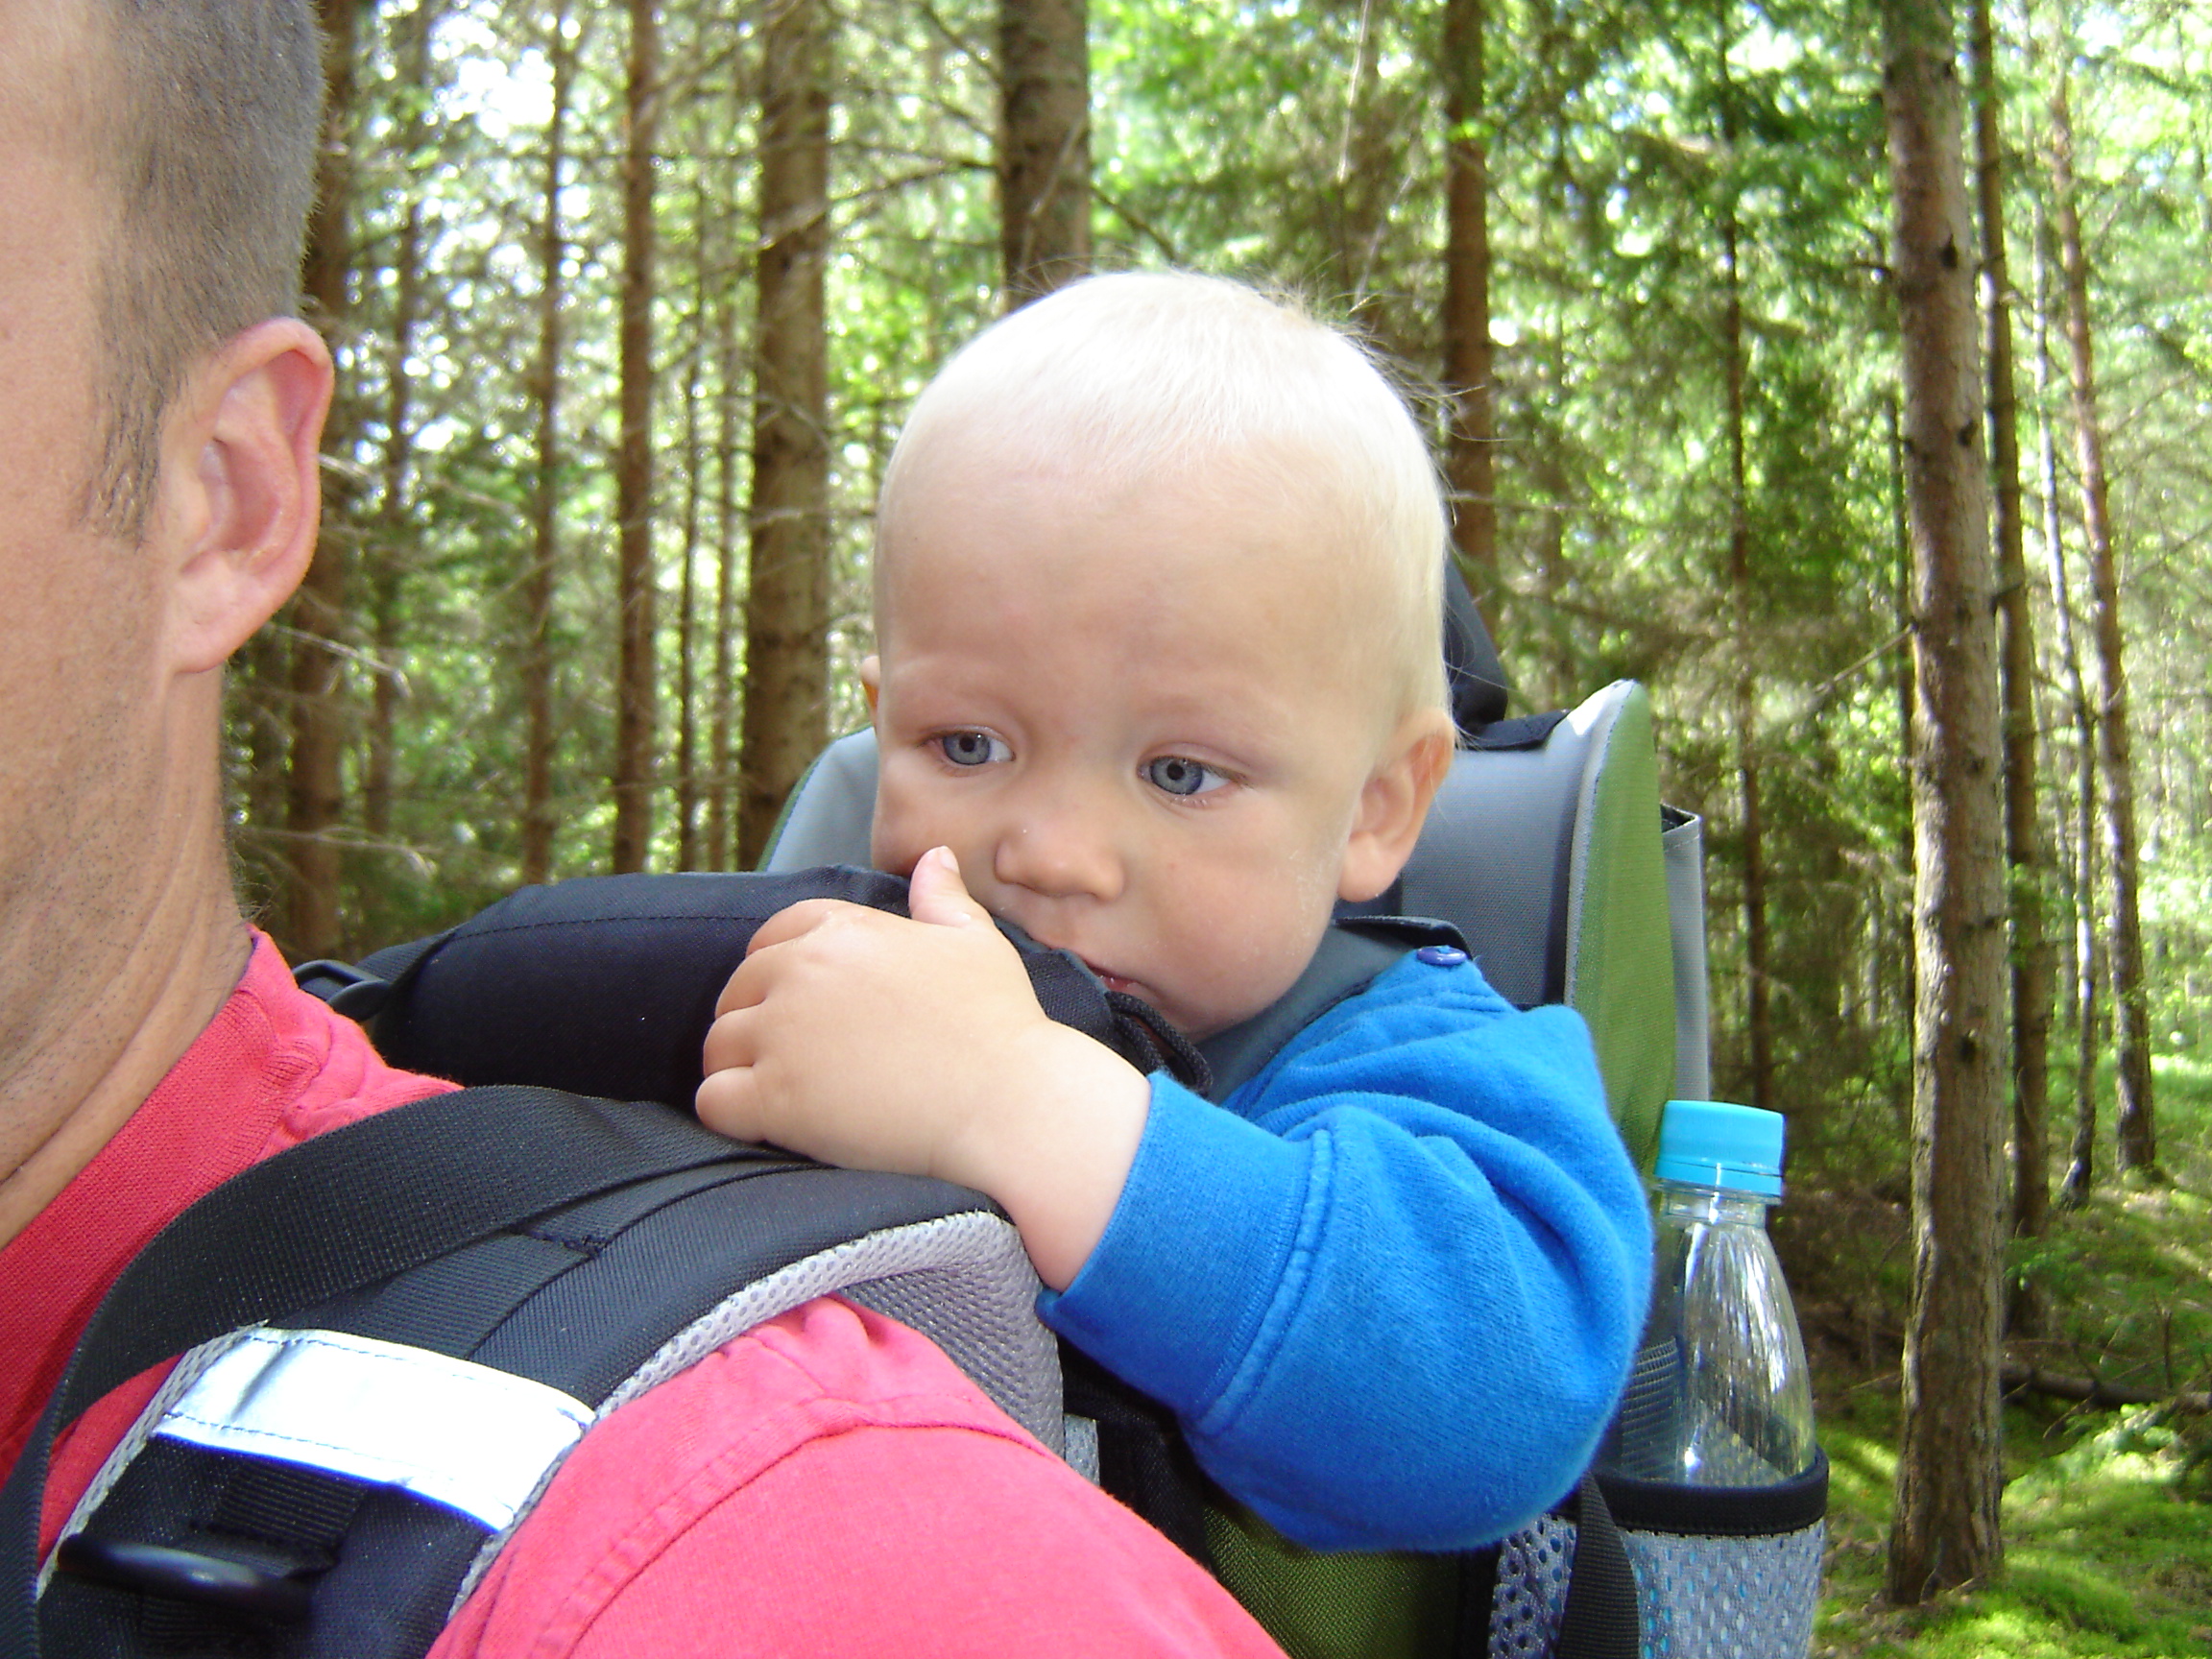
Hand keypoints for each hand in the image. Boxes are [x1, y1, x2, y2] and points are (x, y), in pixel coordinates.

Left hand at [696, 847, 1150, 1287]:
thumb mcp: (977, 941)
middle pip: (737, 991)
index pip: (773, 936)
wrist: (1008, 1101)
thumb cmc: (1000, 1022)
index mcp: (843, 930)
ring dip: (737, 1069)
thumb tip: (934, 855)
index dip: (779, 970)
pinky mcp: (775, 1097)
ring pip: (718, 1045)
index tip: (803, 1006)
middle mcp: (801, 972)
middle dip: (754, 1022)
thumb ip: (943, 897)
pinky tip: (762, 1124)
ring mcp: (783, 1034)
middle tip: (792, 1060)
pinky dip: (728, 1114)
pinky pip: (713, 1101)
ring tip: (775, 1095)